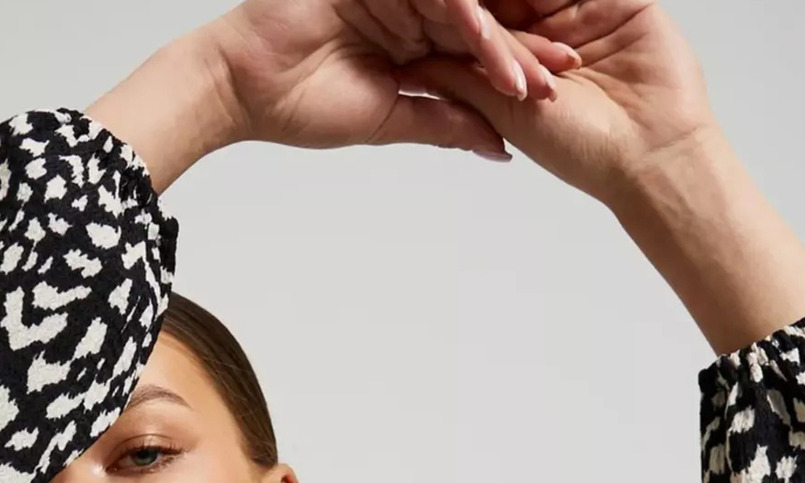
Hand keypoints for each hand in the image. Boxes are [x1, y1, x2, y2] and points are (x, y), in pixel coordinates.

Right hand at [206, 0, 583, 156]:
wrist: (242, 87)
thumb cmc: (297, 104)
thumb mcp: (388, 120)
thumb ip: (444, 124)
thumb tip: (498, 146)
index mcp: (412, 40)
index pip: (472, 54)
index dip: (511, 75)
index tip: (548, 101)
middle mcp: (410, 8)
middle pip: (479, 27)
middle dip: (521, 55)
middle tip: (562, 79)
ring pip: (465, 10)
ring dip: (501, 46)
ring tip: (534, 80)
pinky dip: (467, 24)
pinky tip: (493, 52)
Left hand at [388, 0, 718, 203]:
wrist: (652, 153)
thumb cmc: (585, 149)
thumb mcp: (506, 111)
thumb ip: (460, 82)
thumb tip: (408, 68)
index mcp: (522, 61)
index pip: (485, 17)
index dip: (464, 8)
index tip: (421, 0)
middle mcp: (552, 33)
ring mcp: (586, 11)